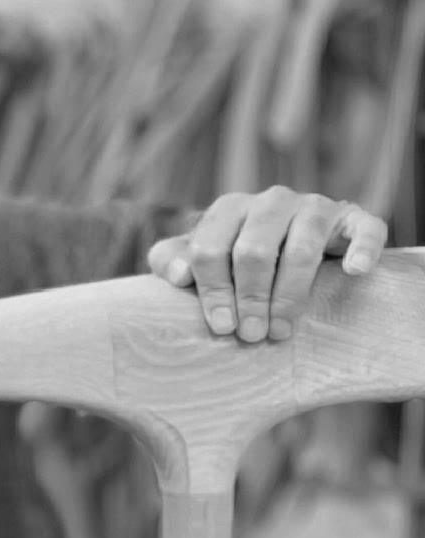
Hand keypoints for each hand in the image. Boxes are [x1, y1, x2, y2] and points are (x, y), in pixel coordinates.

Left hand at [147, 187, 387, 342]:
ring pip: (301, 247)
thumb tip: (180, 275)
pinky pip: (364, 228)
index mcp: (229, 208)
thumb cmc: (233, 260)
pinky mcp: (351, 218)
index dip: (213, 291)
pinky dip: (361, 249)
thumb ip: (172, 260)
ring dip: (290, 293)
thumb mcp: (197, 259)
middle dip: (250, 298)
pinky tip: (354, 272)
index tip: (221, 326)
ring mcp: (314, 207)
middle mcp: (271, 202)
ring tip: (280, 330)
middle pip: (253, 250)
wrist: (291, 243)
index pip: (210, 248)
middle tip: (251, 335)